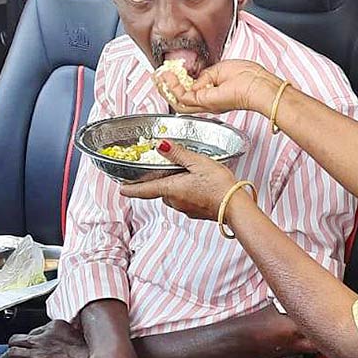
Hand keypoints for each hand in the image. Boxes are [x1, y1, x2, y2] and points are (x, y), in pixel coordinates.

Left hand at [0, 320, 90, 357]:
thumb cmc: (86, 347)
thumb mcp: (72, 329)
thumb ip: (58, 329)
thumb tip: (49, 331)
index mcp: (50, 327)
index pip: (32, 331)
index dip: (29, 339)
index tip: (28, 344)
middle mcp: (41, 340)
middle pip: (15, 341)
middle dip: (10, 346)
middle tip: (8, 352)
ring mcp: (38, 356)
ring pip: (11, 355)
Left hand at [120, 144, 238, 221]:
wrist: (236, 207)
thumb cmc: (219, 185)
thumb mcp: (198, 162)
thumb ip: (177, 153)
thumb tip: (159, 145)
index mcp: (171, 189)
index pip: (144, 190)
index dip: (131, 189)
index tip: (121, 188)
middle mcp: (175, 201)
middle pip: (160, 191)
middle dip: (161, 181)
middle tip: (167, 169)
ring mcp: (186, 209)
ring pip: (173, 196)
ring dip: (175, 187)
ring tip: (187, 175)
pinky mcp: (196, 212)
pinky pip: (186, 201)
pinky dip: (187, 193)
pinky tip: (199, 186)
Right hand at [155, 59, 281, 116]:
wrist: (258, 86)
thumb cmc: (249, 77)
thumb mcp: (221, 71)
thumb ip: (205, 76)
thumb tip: (194, 79)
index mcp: (214, 95)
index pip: (190, 91)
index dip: (177, 82)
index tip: (168, 72)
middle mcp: (208, 102)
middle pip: (180, 99)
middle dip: (166, 86)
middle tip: (158, 76)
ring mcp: (206, 104)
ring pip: (178, 100)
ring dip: (166, 87)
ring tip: (160, 75)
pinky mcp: (205, 103)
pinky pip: (182, 97)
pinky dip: (172, 87)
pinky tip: (168, 77)